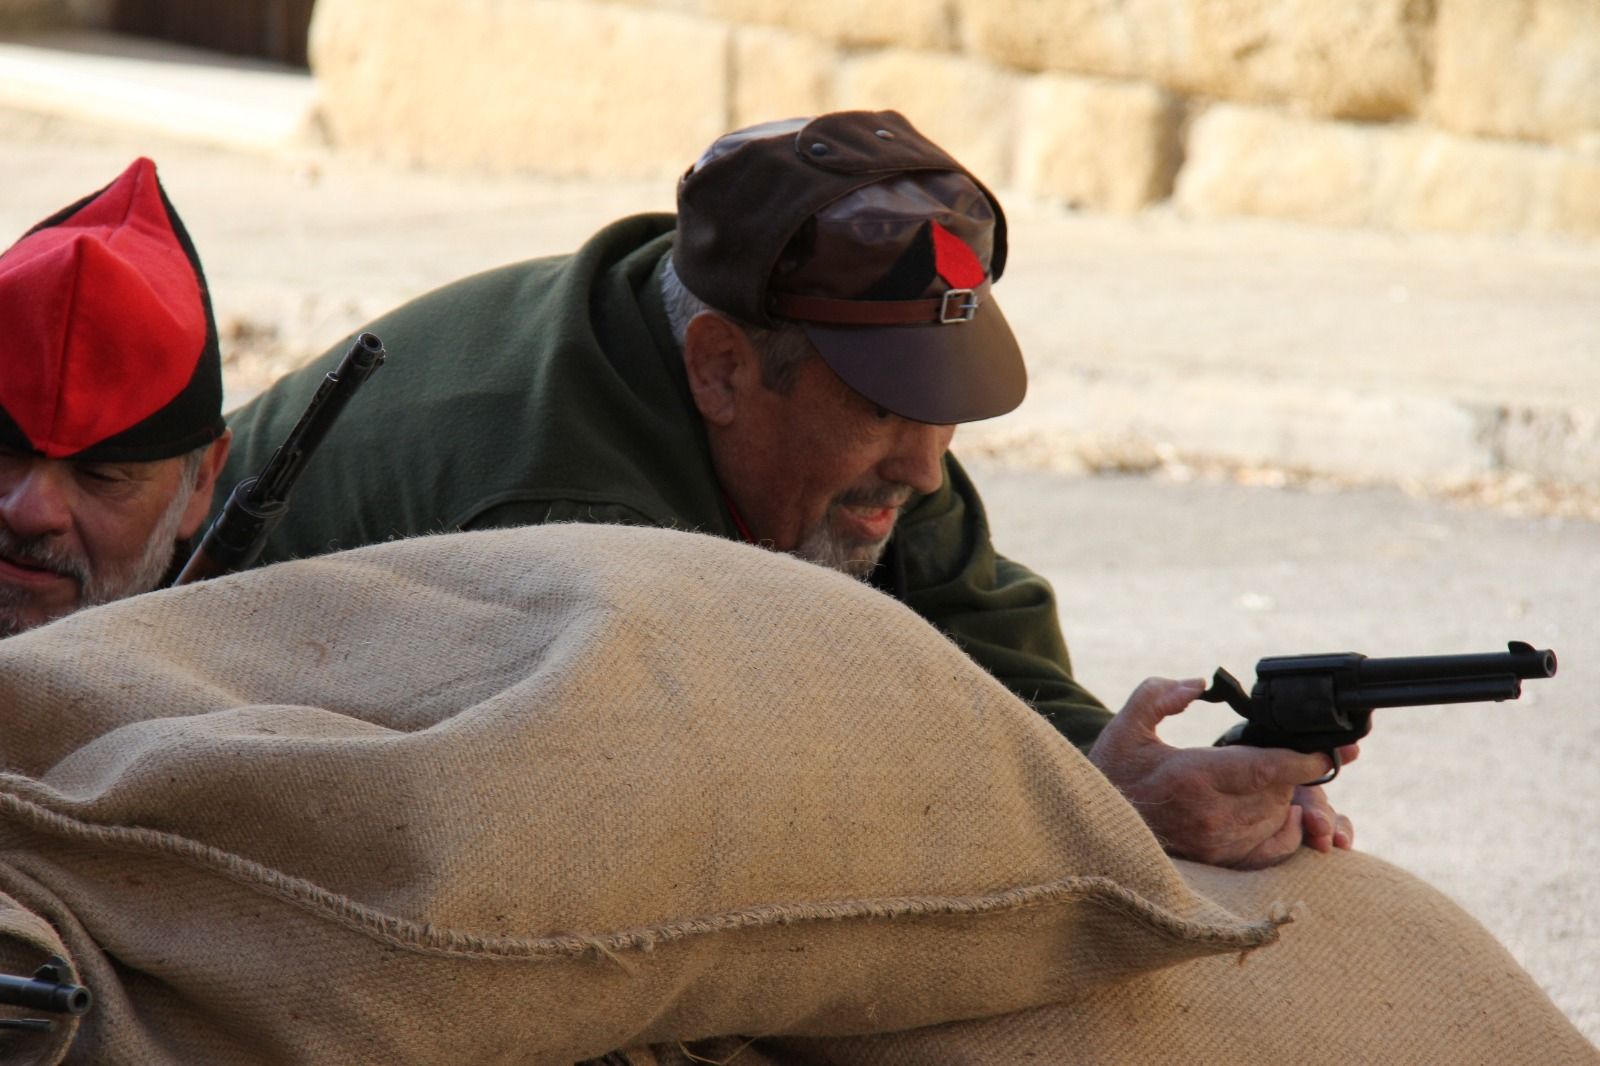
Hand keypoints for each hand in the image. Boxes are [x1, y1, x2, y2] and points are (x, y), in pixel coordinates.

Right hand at [1088, 677, 1358, 868]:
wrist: (1095, 832)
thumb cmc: (1112, 776)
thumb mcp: (1125, 727)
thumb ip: (1159, 696)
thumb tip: (1196, 684)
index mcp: (1193, 775)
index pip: (1267, 768)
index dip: (1305, 759)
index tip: (1328, 750)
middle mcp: (1211, 814)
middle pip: (1279, 790)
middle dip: (1289, 770)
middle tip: (1285, 753)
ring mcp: (1218, 843)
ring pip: (1279, 817)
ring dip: (1285, 796)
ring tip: (1273, 778)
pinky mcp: (1221, 862)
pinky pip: (1273, 849)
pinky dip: (1285, 829)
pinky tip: (1278, 812)